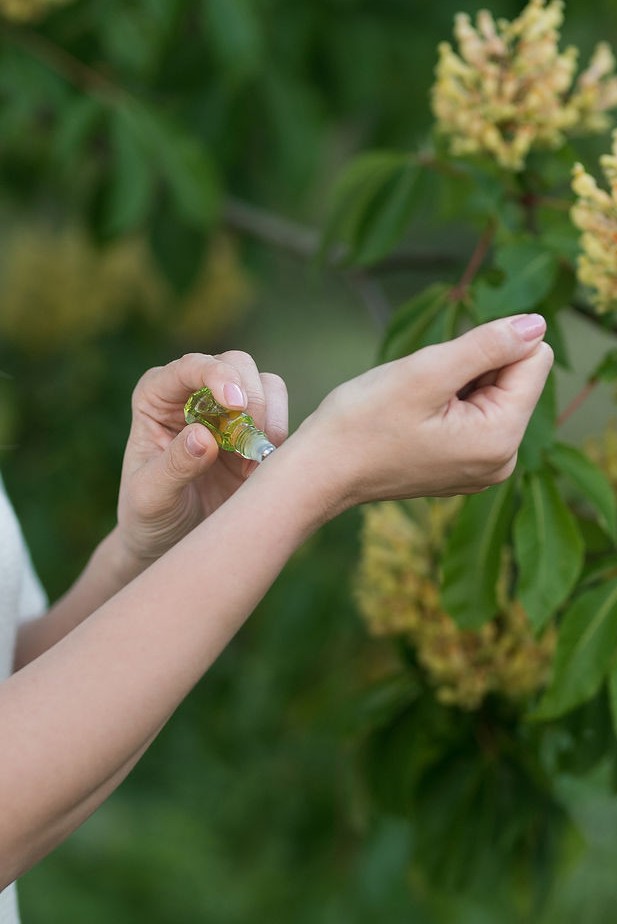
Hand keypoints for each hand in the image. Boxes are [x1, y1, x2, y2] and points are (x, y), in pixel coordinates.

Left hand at [116, 351, 287, 566]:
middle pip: (237, 364)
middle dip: (252, 397)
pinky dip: (279, 439)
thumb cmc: (149, 517)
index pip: (190, 366)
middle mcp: (194, 393)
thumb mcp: (151, 498)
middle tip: (251, 441)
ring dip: (270, 419)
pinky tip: (259, 472)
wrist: (173, 544)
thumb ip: (174, 466)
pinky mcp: (254, 431)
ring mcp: (228, 410)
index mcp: (157, 396)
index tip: (236, 404)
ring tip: (251, 465)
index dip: (216, 375)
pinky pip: (280, 416)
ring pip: (267, 385)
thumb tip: (204, 436)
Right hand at [299, 313, 552, 510]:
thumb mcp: (426, 372)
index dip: (487, 347)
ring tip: (414, 407)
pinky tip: (414, 420)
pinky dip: (447, 404)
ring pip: (491, 393)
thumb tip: (537, 324)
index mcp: (501, 439)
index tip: (442, 370)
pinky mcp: (464, 466)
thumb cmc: (363, 423)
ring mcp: (484, 467)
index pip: (534, 360)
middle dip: (470, 369)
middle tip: (422, 392)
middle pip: (514, 378)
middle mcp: (502, 460)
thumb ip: (488, 344)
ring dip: (455, 385)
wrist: (321, 470)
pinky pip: (474, 415)